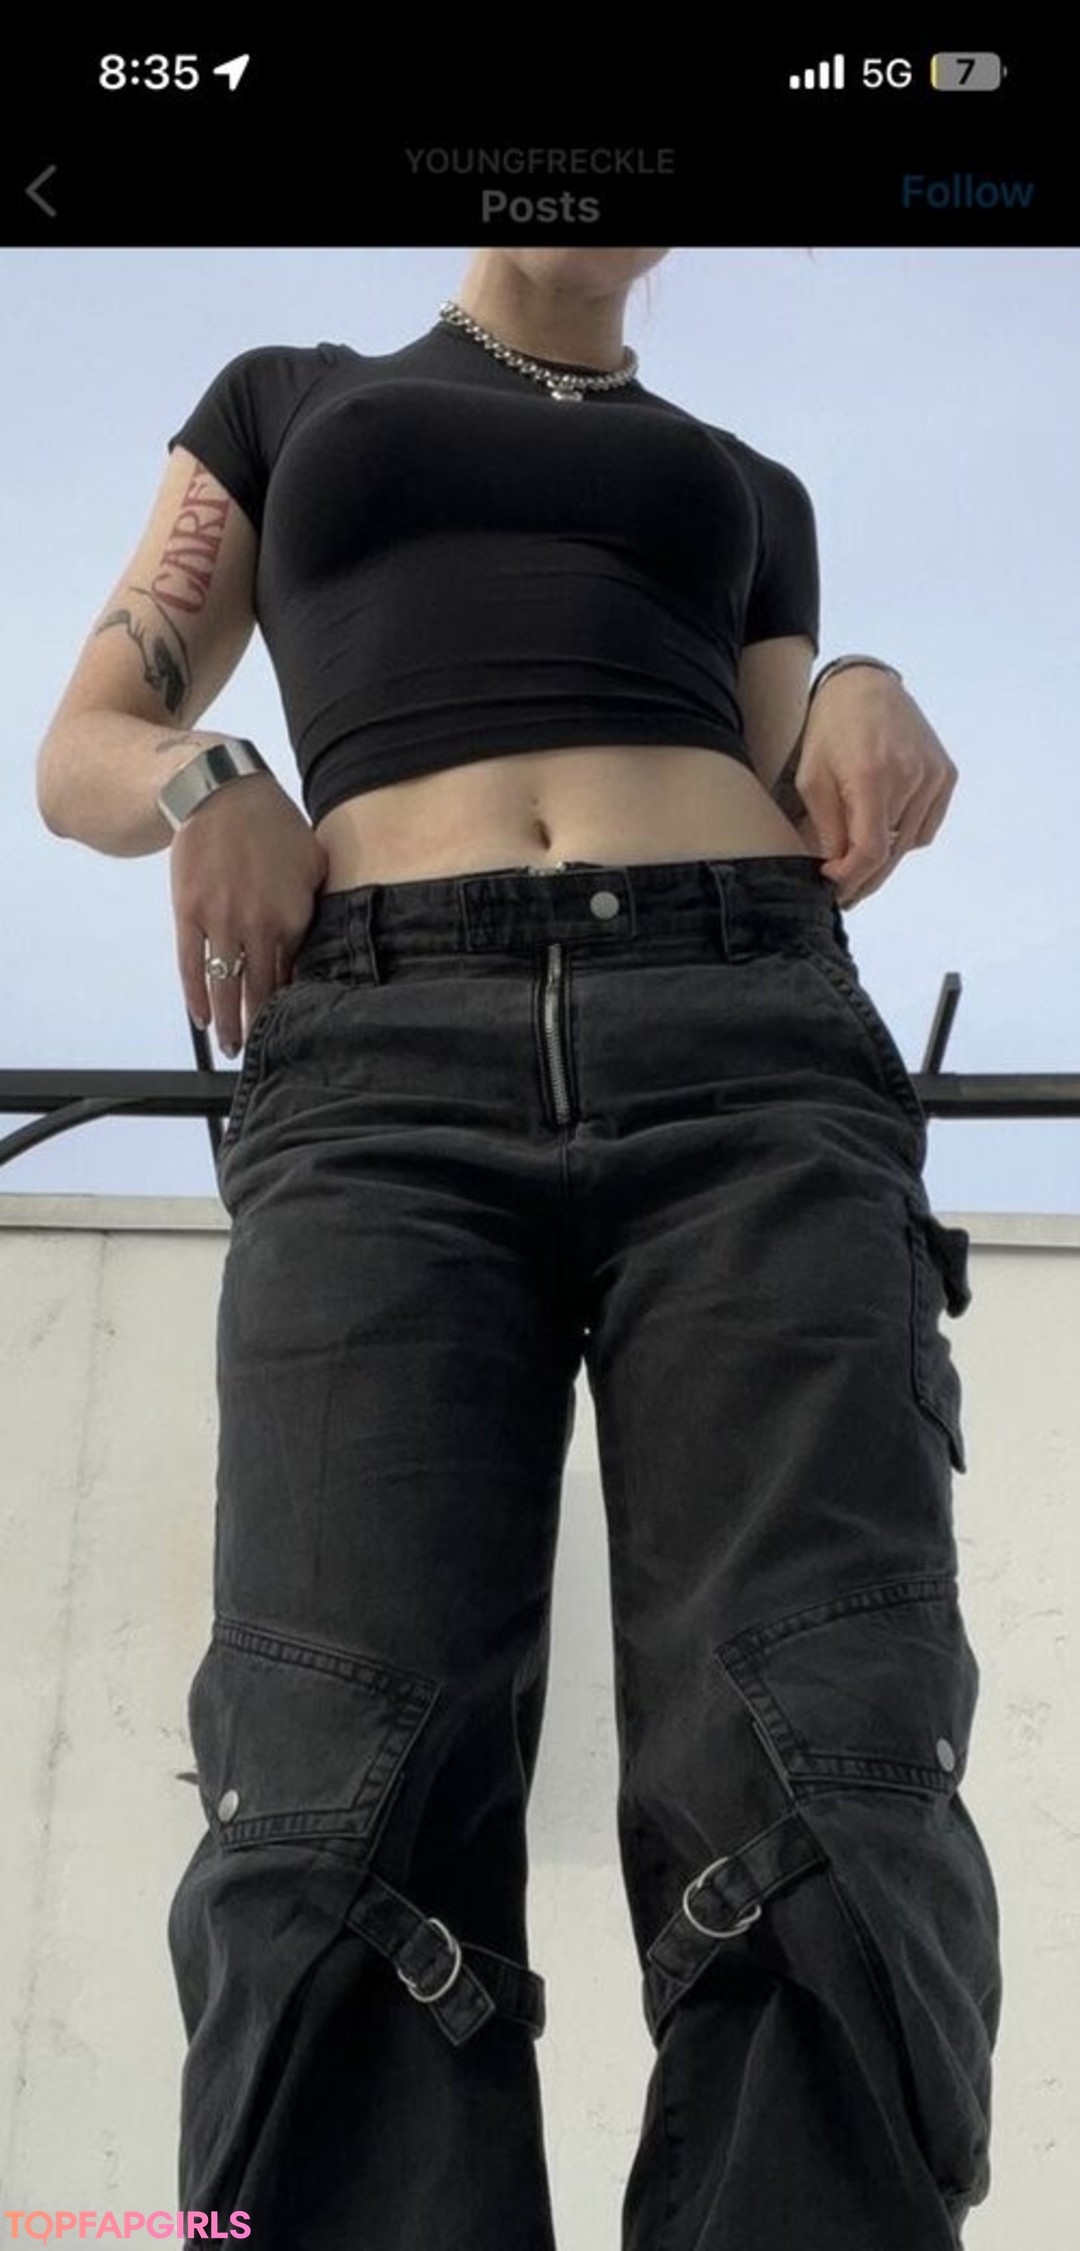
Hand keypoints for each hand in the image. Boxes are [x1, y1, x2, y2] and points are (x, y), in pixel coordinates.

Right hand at [169, 771, 329, 1053]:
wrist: (222, 795)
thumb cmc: (273, 827)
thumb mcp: (313, 862)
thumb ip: (317, 905)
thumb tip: (321, 944)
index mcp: (293, 916)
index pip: (293, 973)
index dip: (291, 1004)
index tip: (293, 1028)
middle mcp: (258, 925)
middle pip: (260, 989)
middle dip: (260, 1026)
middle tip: (260, 1054)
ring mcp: (221, 921)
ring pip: (225, 984)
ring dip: (228, 1022)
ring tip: (231, 1048)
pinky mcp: (189, 913)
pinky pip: (191, 964)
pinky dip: (195, 995)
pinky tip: (201, 1019)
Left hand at [788, 667, 957, 907]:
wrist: (865, 686)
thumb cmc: (831, 730)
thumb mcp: (813, 779)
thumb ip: (827, 829)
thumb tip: (836, 872)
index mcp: (873, 777)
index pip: (870, 851)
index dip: (850, 878)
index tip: (831, 885)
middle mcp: (911, 777)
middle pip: (891, 854)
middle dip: (865, 879)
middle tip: (845, 895)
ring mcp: (933, 776)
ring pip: (908, 844)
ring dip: (884, 860)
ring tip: (858, 861)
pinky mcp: (945, 775)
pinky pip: (926, 827)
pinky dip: (906, 838)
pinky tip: (885, 831)